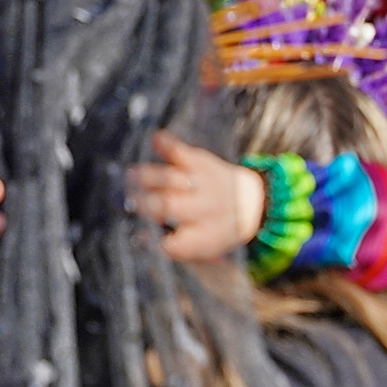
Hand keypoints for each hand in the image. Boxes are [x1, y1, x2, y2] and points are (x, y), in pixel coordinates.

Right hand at [127, 132, 264, 261]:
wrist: (256, 202)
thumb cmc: (217, 228)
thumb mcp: (206, 246)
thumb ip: (178, 247)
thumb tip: (142, 242)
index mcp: (205, 237)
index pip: (178, 244)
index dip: (160, 242)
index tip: (144, 237)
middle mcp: (206, 210)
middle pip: (170, 206)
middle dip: (147, 204)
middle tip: (130, 201)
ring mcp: (204, 183)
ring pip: (175, 179)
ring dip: (153, 177)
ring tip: (132, 175)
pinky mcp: (202, 162)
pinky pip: (184, 152)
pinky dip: (169, 144)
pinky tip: (157, 139)